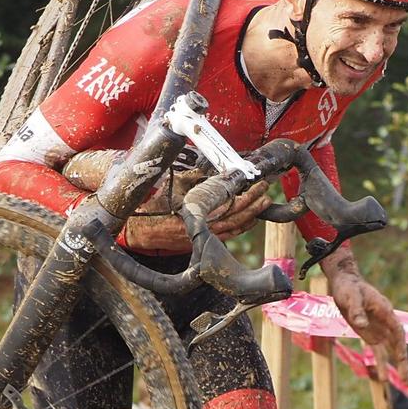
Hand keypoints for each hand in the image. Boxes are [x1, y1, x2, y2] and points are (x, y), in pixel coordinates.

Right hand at [117, 180, 270, 254]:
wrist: (141, 229)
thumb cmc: (156, 205)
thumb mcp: (175, 186)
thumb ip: (194, 177)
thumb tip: (210, 168)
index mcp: (198, 211)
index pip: (230, 204)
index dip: (247, 195)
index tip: (258, 184)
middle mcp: (203, 226)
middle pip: (237, 217)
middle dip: (254, 204)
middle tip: (266, 192)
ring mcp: (203, 235)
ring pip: (234, 227)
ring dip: (250, 216)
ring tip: (262, 205)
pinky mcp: (201, 240)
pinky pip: (227, 235)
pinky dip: (240, 227)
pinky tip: (248, 220)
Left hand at [327, 262, 407, 379]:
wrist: (345, 284)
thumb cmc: (350, 288)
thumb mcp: (351, 298)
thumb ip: (357, 311)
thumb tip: (361, 324)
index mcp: (387, 313)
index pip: (398, 333)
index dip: (401, 347)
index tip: (402, 359)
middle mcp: (386, 324)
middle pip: (399, 346)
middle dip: (404, 363)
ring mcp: (379, 330)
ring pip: (391, 351)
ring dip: (397, 367)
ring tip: (405, 384)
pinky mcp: (370, 334)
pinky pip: (378, 352)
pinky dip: (381, 363)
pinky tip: (383, 378)